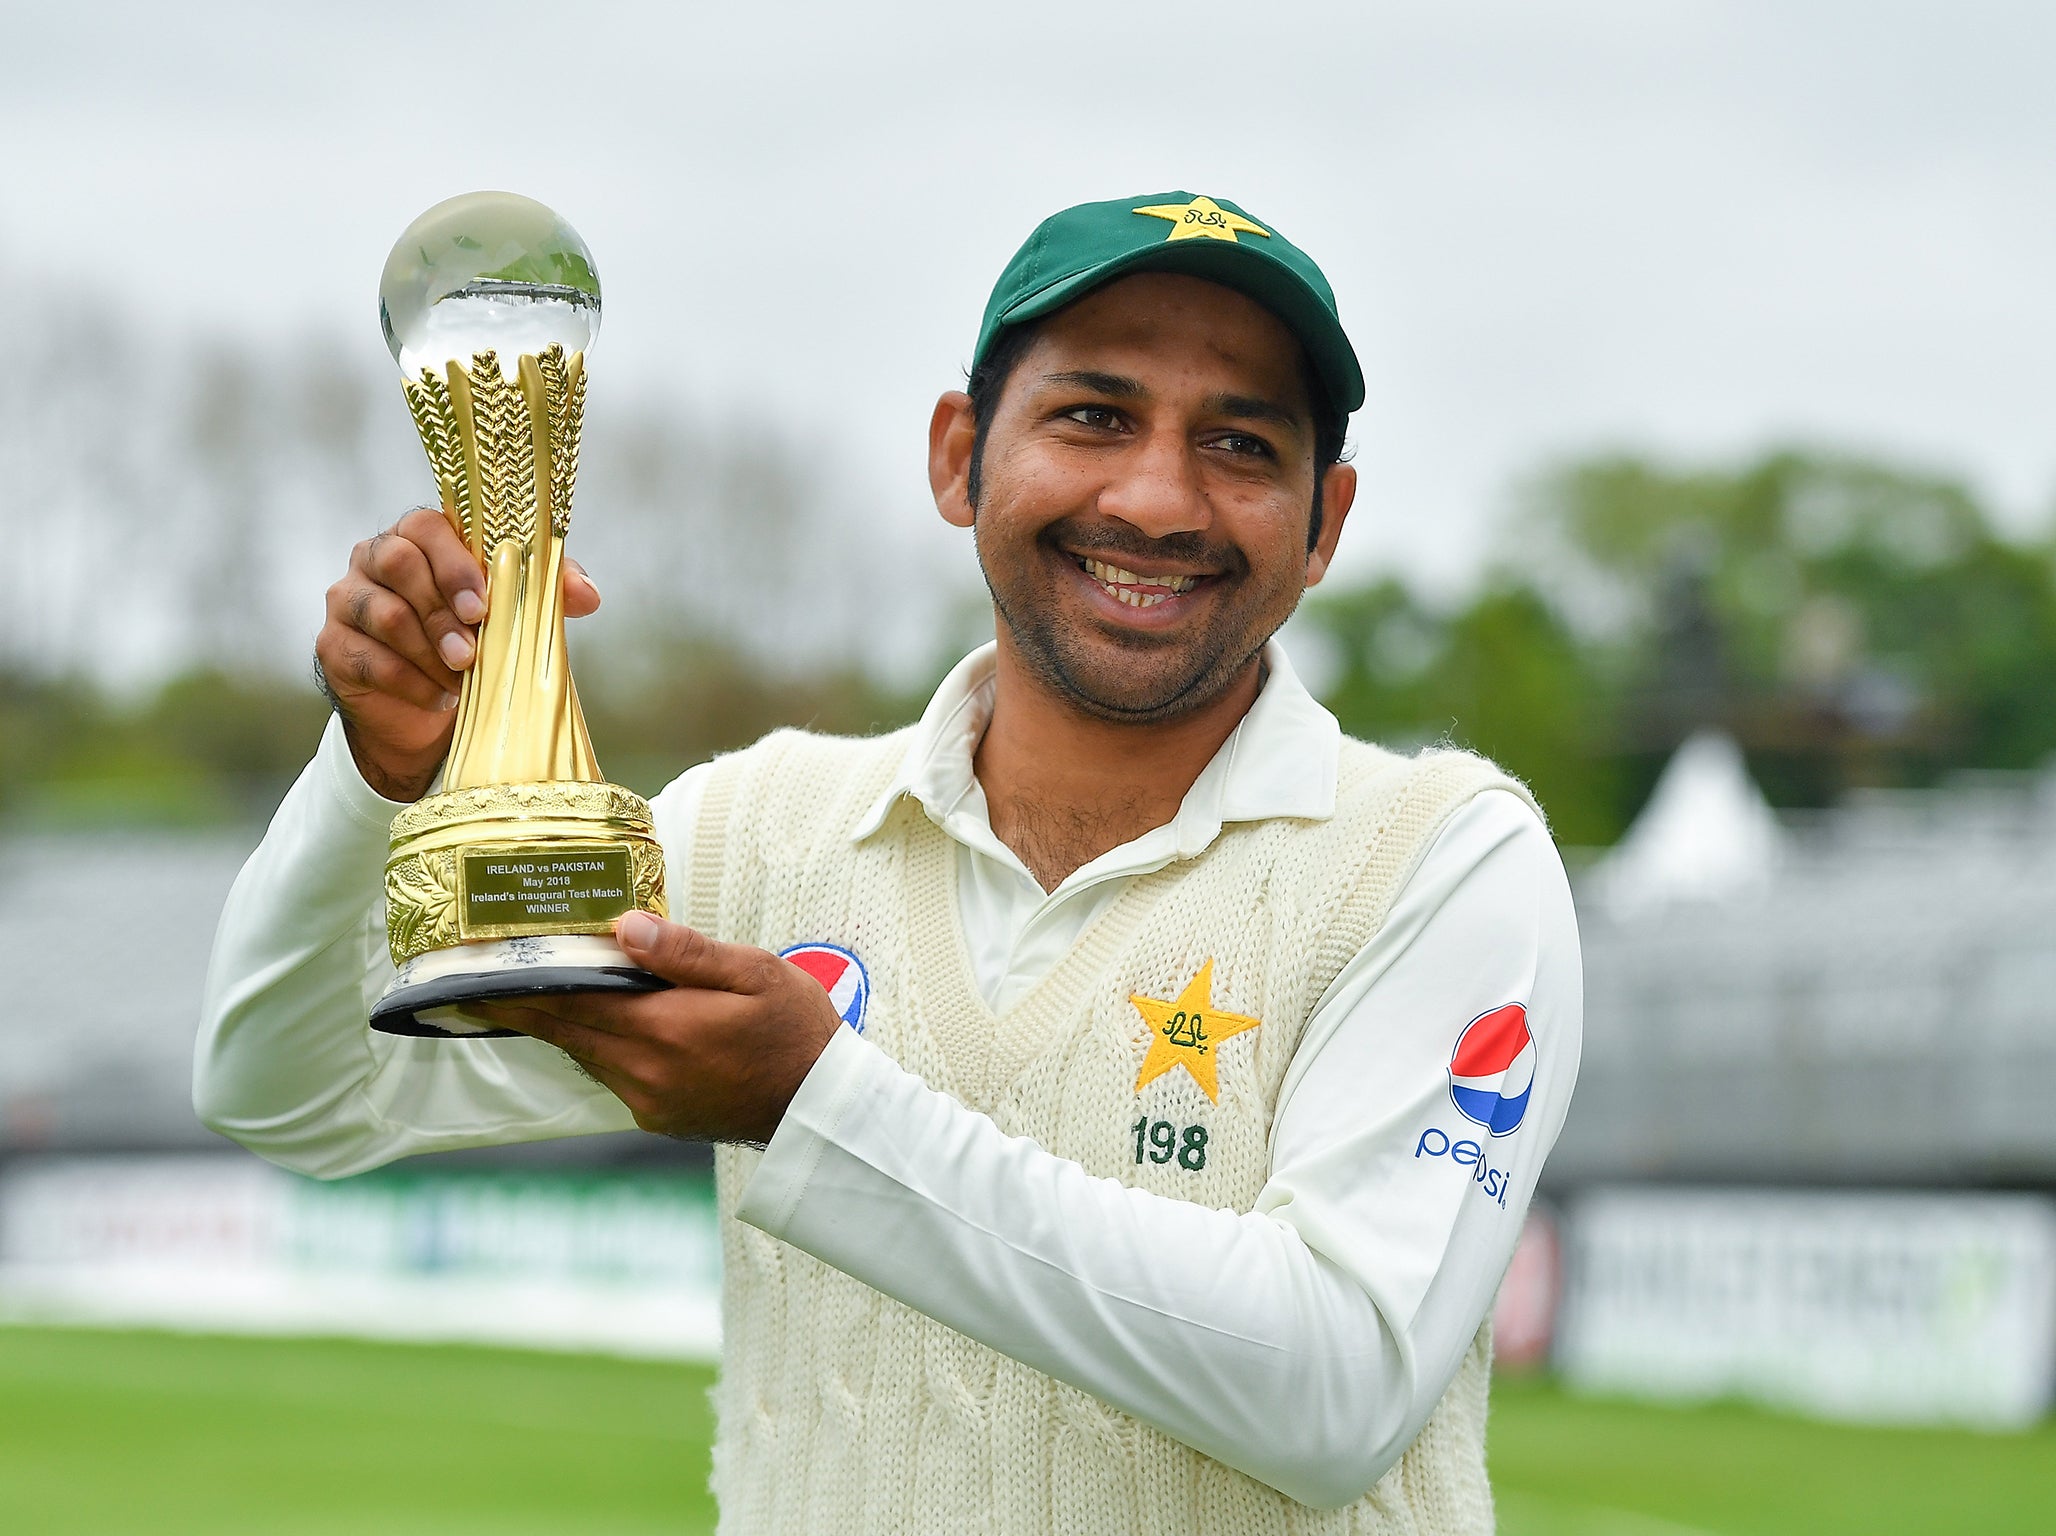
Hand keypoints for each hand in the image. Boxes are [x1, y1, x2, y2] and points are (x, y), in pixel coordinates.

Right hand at [315, 506, 600, 800]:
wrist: (430, 707)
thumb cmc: (476, 639)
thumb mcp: (516, 612)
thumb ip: (549, 591)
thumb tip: (589, 595)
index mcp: (421, 537)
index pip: (428, 526)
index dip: (456, 564)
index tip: (483, 606)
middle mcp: (375, 558)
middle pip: (398, 563)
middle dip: (442, 610)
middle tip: (472, 650)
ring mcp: (348, 600)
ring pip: (382, 613)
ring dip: (429, 651)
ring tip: (463, 678)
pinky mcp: (334, 646)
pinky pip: (368, 658)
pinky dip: (411, 682)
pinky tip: (440, 698)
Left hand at [477, 912, 845, 1143]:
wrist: (821, 1105)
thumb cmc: (795, 1027)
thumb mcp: (754, 973)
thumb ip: (686, 953)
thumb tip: (624, 927)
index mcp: (665, 1029)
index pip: (575, 1001)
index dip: (525, 985)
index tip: (479, 973)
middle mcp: (645, 1071)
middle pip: (568, 1031)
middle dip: (524, 1005)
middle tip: (474, 984)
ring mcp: (648, 1100)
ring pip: (586, 1054)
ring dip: (559, 1025)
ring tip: (524, 997)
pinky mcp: (657, 1116)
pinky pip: (611, 1074)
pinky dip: (594, 1048)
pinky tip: (592, 1027)